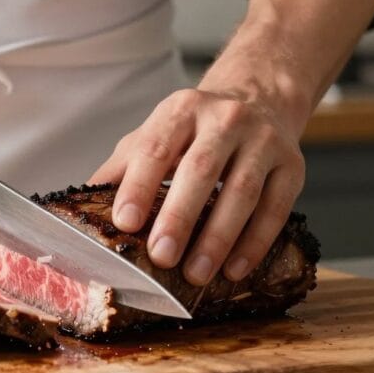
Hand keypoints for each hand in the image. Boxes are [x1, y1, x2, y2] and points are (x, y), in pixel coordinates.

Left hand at [89, 84, 305, 285]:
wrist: (259, 98)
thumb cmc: (195, 129)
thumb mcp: (154, 134)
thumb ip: (121, 167)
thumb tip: (80, 203)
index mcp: (181, 110)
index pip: (156, 147)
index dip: (139, 185)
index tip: (125, 222)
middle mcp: (224, 119)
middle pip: (201, 168)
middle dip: (180, 216)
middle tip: (161, 256)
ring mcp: (263, 141)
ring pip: (242, 190)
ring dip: (219, 237)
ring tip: (196, 273)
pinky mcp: (293, 166)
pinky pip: (276, 208)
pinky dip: (255, 242)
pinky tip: (234, 269)